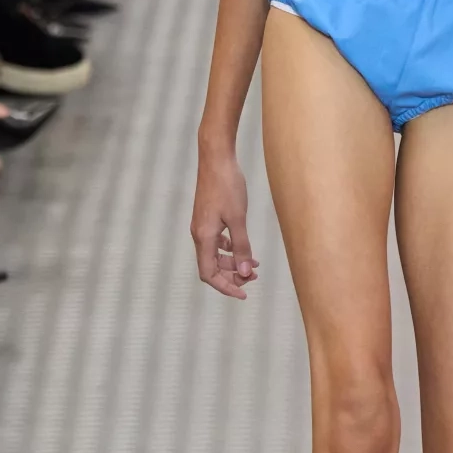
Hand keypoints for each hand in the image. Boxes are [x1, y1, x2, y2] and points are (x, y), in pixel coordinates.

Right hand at [191, 147, 258, 299]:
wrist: (216, 158)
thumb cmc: (227, 185)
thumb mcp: (238, 218)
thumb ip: (242, 246)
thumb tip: (246, 272)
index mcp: (203, 237)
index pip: (209, 274)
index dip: (225, 287)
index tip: (244, 294)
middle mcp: (199, 234)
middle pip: (211, 267)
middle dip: (232, 276)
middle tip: (254, 278)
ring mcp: (202, 226)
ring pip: (214, 255)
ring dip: (232, 263)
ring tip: (254, 266)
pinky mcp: (207, 217)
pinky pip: (216, 242)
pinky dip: (229, 249)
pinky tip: (243, 248)